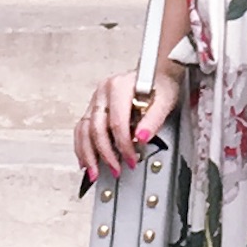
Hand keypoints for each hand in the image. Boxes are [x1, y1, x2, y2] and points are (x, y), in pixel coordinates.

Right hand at [74, 45, 182, 186]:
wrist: (155, 75)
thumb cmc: (159, 86)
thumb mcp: (164, 101)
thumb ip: (153, 120)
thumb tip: (141, 137)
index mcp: (119, 86)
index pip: (116, 122)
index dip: (123, 145)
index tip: (131, 159)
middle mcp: (103, 92)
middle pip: (97, 128)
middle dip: (105, 153)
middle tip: (116, 170)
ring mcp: (96, 99)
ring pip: (84, 129)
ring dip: (88, 154)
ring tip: (94, 172)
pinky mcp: (93, 107)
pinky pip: (81, 129)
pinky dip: (82, 146)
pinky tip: (85, 161)